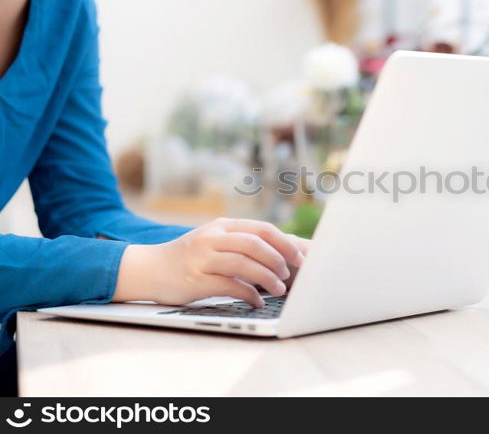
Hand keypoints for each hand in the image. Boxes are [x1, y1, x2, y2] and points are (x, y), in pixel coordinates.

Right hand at [113, 218, 307, 307]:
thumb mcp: (214, 241)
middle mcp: (213, 237)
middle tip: (291, 275)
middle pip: (255, 244)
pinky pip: (230, 285)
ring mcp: (202, 257)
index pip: (262, 229)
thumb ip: (241, 243)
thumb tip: (282, 251)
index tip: (301, 257)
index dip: (285, 243)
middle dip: (279, 260)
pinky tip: (256, 301)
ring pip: (244, 263)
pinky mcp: (196, 279)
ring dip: (267, 278)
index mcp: (222, 226)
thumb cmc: (190, 257)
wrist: (149, 269)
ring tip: (279, 290)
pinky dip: (248, 294)